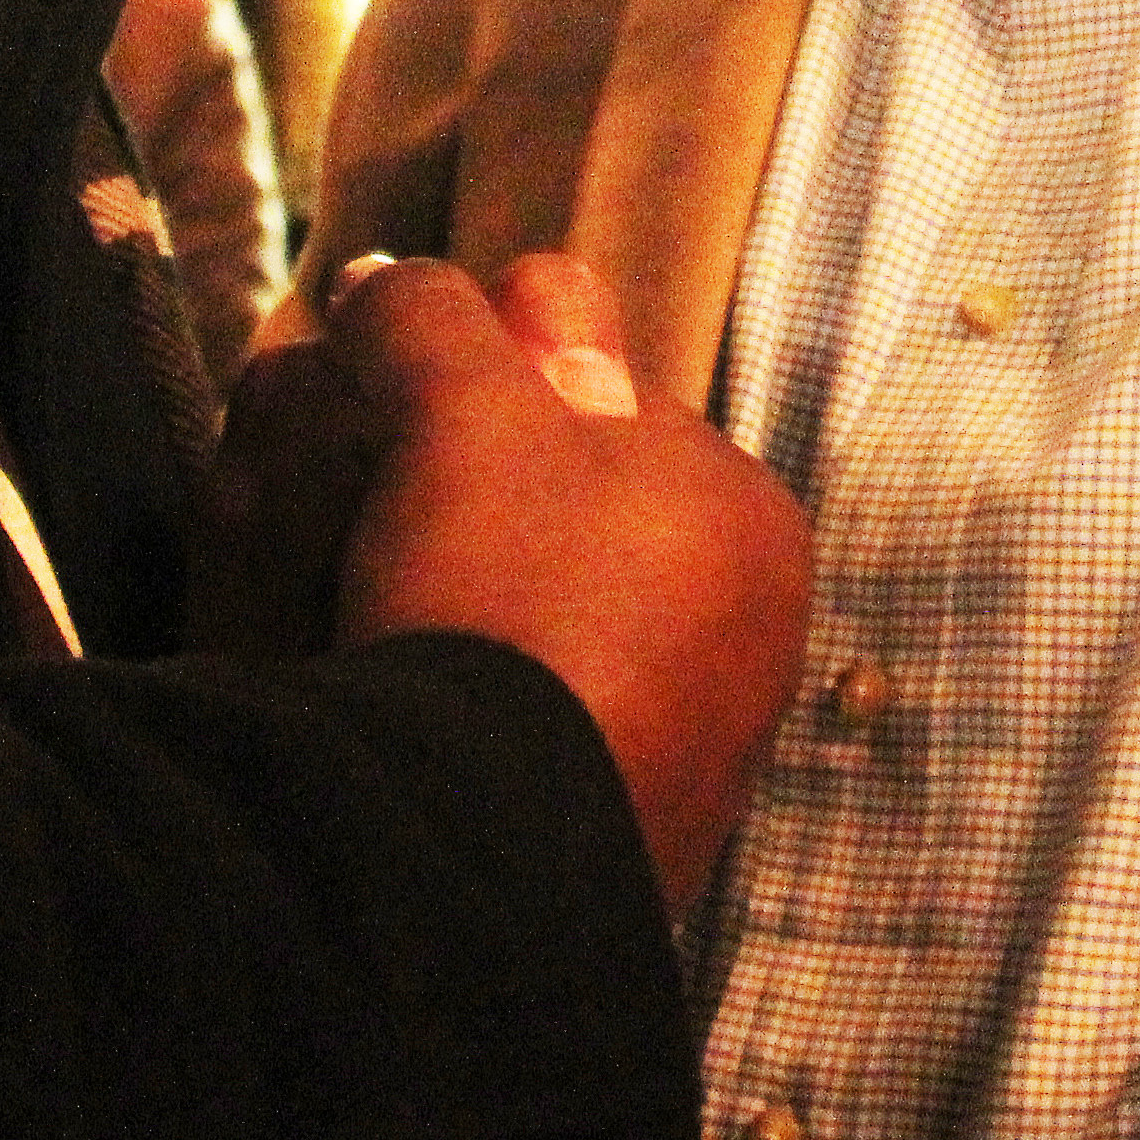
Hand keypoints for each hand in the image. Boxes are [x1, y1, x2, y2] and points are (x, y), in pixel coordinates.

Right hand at [197, 253, 807, 906]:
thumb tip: (386, 285)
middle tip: (380, 526)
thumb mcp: (457, 410)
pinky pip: (543, 730)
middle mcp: (759, 637)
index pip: (607, 403)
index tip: (400, 420)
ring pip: (562, 631)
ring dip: (480, 609)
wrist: (481, 854)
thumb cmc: (501, 595)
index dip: (487, 392)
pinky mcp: (634, 843)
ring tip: (383, 622)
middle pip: (586, 524)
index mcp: (750, 514)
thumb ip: (428, 319)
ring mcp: (704, 755)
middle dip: (487, 507)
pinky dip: (486, 707)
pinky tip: (419, 712)